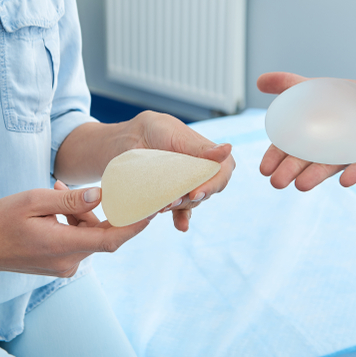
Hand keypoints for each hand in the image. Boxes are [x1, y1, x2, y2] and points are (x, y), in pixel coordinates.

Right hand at [0, 182, 149, 276]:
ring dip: (79, 215)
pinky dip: (72, 224)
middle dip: (96, 210)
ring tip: (55, 194)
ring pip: (87, 236)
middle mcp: (68, 262)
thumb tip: (101, 195)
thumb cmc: (1, 221)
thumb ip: (70, 200)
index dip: (135, 225)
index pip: (111, 239)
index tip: (153, 210)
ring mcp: (63, 267)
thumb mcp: (34, 201)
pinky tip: (54, 209)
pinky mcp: (58, 265)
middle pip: (100, 234)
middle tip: (80, 188)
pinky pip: (76, 242)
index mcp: (64, 246)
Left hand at [130, 111, 235, 231]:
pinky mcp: (173, 196)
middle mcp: (201, 171)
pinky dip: (182, 219)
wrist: (127, 140)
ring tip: (162, 206)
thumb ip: (199, 146)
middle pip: (207, 191)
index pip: (222, 173)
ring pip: (192, 202)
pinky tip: (180, 226)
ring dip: (180, 206)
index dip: (213, 185)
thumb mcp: (174, 133)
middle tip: (172, 200)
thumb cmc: (153, 129)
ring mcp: (188, 185)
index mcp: (208, 154)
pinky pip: (182, 212)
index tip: (195, 193)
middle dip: (191, 198)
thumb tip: (228, 149)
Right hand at [257, 72, 355, 189]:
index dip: (276, 158)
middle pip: (307, 161)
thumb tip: (259, 81)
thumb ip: (289, 85)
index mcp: (313, 137)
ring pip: (331, 165)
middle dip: (291, 171)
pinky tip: (345, 181)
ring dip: (316, 175)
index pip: (289, 149)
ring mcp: (352, 153)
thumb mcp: (316, 89)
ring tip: (301, 185)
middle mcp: (329, 150)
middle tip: (277, 182)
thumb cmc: (349, 101)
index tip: (264, 169)